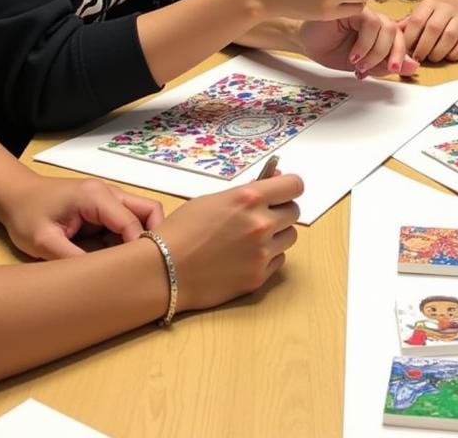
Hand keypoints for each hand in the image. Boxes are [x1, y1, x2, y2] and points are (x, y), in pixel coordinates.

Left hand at [0, 174, 162, 259]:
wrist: (15, 196)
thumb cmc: (26, 215)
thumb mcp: (43, 242)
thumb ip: (72, 257)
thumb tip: (99, 278)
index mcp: (96, 197)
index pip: (132, 221)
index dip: (138, 247)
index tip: (136, 273)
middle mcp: (110, 193)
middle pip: (149, 210)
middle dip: (153, 237)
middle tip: (144, 266)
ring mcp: (110, 199)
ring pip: (141, 215)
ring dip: (141, 238)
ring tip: (130, 264)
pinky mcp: (105, 207)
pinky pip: (127, 222)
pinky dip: (128, 239)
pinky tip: (117, 258)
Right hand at [155, 174, 303, 311]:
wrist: (162, 271)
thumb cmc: (182, 230)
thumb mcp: (214, 199)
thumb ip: (248, 192)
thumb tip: (275, 180)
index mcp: (250, 198)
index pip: (295, 185)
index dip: (289, 188)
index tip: (283, 192)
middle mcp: (261, 224)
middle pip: (294, 212)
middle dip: (281, 211)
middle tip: (263, 216)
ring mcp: (261, 252)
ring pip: (290, 237)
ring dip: (277, 235)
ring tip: (252, 238)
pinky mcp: (258, 277)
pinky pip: (278, 260)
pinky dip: (268, 257)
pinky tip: (245, 257)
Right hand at [297, 8, 418, 77]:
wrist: (306, 42)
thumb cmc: (331, 50)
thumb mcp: (363, 65)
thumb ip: (386, 65)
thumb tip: (414, 67)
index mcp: (380, 31)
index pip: (401, 38)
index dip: (401, 55)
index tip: (394, 69)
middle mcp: (374, 19)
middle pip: (395, 32)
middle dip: (390, 54)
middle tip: (378, 69)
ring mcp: (364, 11)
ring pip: (384, 26)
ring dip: (375, 51)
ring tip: (359, 64)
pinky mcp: (352, 8)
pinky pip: (369, 22)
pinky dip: (365, 43)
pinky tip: (354, 55)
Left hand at [400, 0, 457, 62]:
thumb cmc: (443, 9)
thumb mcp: (425, 10)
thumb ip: (410, 22)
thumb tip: (393, 32)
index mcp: (430, 3)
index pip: (416, 21)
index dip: (409, 38)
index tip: (405, 50)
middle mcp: (446, 8)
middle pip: (433, 30)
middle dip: (423, 48)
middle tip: (418, 57)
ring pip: (449, 37)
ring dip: (438, 52)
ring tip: (432, 57)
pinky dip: (455, 53)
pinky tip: (447, 55)